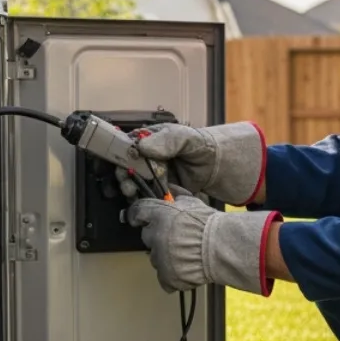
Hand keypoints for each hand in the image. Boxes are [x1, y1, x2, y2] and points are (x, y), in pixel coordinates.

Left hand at [127, 188, 280, 294]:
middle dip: (158, 236)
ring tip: (185, 254)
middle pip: (147, 236)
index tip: (139, 219)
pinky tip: (186, 268)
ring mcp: (160, 258)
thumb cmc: (210, 225)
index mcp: (159, 215)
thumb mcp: (194, 203)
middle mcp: (155, 236)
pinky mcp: (166, 276)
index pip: (137, 212)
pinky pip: (164, 277)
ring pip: (156, 257)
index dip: (138, 215)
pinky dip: (173, 274)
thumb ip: (178, 197)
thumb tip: (169, 190)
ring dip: (165, 256)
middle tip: (176, 238)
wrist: (222, 248)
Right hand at [129, 122, 265, 203]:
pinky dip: (143, 200)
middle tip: (126, 184)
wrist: (219, 165)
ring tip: (131, 194)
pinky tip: (142, 203)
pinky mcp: (160, 190)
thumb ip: (167, 140)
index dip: (120, 156)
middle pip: (127, 167)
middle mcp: (147, 157)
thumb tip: (144, 146)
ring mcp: (153, 174)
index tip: (121, 165)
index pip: (127, 146)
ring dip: (130, 189)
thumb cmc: (203, 146)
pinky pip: (147, 195)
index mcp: (150, 140)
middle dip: (123, 176)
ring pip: (134, 182)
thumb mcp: (186, 137)